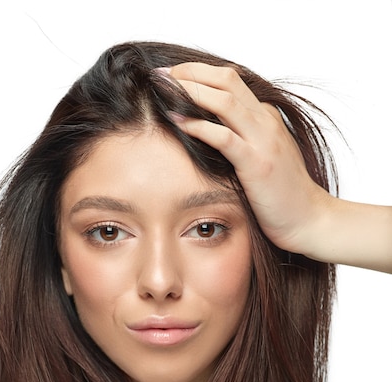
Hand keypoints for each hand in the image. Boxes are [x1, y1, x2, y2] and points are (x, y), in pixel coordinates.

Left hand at [166, 62, 329, 253]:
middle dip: (191, 73)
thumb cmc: (284, 194)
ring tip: (164, 89)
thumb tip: (212, 134)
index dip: (200, 73)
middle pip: (227, 80)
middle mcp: (266, 122)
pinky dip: (198, 125)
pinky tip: (177, 121)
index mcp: (267, 118)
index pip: (231, 81)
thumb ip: (244, 140)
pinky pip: (224, 137)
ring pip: (225, 101)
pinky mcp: (257, 164)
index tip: (172, 75)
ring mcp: (263, 141)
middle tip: (161, 74)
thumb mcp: (265, 158)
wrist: (309, 219)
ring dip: (192, 91)